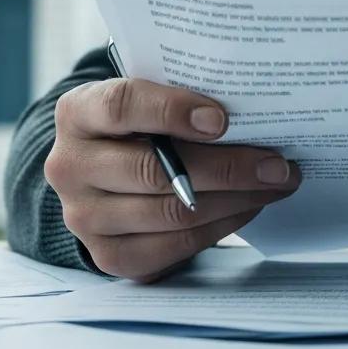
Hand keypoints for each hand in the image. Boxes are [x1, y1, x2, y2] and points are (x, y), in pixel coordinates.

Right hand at [44, 77, 300, 281]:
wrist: (103, 164)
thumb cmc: (139, 118)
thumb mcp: (145, 93)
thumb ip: (180, 93)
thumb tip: (251, 105)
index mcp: (78, 112)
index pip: (122, 106)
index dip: (173, 110)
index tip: (223, 119)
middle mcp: (70, 166)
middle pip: (154, 170)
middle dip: (227, 166)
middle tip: (276, 162)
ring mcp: (85, 217)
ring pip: (170, 213)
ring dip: (235, 199)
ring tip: (275, 183)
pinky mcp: (109, 255)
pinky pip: (174, 246)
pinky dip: (220, 227)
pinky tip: (249, 206)